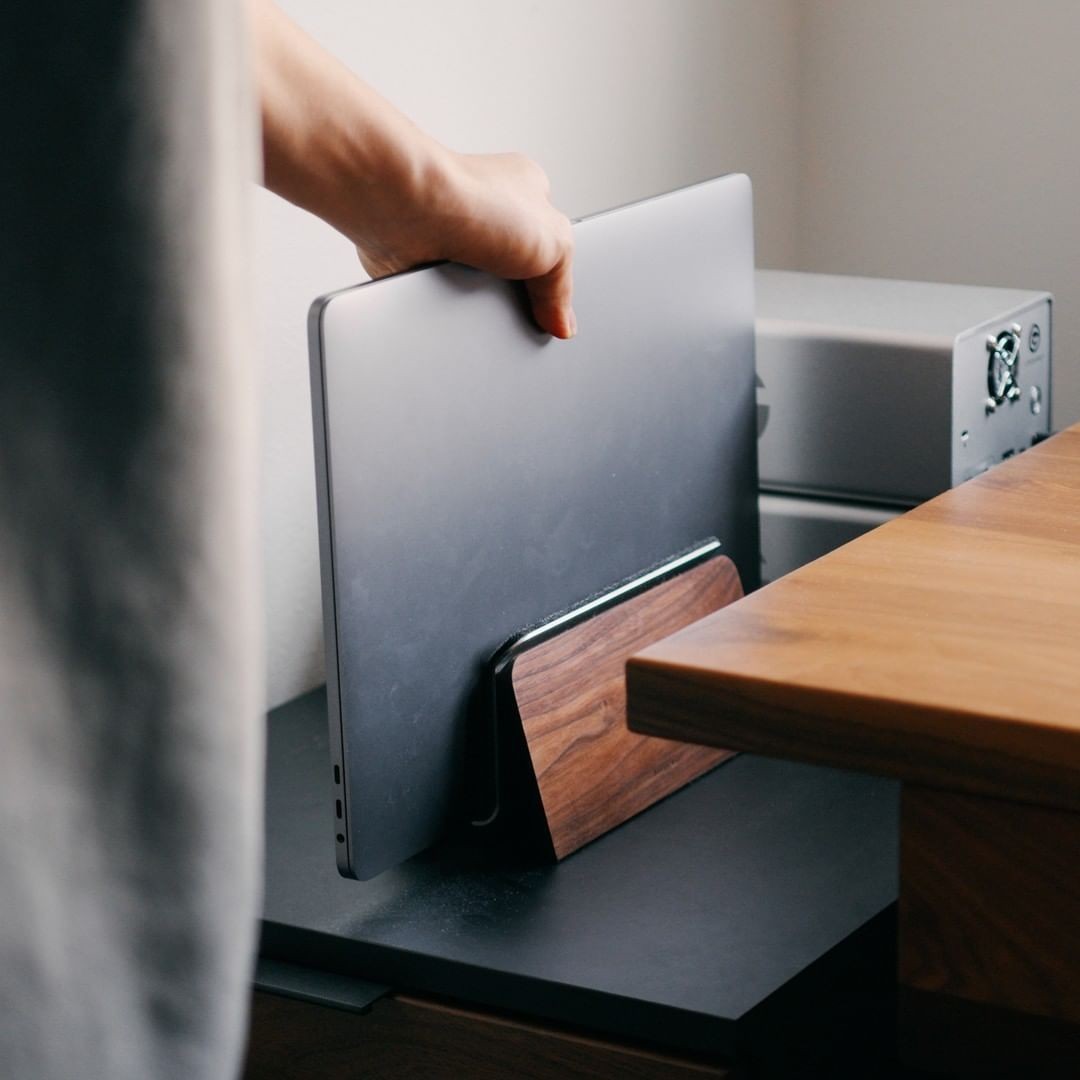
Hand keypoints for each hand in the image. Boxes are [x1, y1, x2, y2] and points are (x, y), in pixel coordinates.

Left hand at [353, 150, 575, 339]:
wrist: (405, 211)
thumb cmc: (471, 200)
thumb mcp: (554, 244)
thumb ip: (563, 287)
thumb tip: (562, 323)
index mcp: (526, 194)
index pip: (550, 248)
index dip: (555, 283)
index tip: (555, 314)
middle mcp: (487, 211)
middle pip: (515, 272)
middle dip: (518, 298)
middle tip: (522, 314)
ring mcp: (453, 236)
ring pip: (479, 291)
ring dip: (480, 306)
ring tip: (482, 304)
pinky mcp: (421, 261)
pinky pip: (444, 300)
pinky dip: (448, 310)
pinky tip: (452, 304)